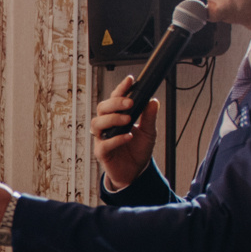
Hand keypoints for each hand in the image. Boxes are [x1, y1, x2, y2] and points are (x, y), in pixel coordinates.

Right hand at [91, 74, 155, 191]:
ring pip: (97, 123)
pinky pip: (104, 144)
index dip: (121, 88)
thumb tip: (153, 101)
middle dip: (115, 103)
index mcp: (116, 116)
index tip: (130, 80)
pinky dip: (116, 139)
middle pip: (102, 108)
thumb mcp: (149, 132)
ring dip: (112, 119)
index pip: (115, 98)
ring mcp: (102, 138)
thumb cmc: (138, 150)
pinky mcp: (102, 153)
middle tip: (130, 103)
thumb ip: (149, 117)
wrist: (135, 171)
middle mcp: (107, 125)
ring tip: (128, 120)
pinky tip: (128, 136)